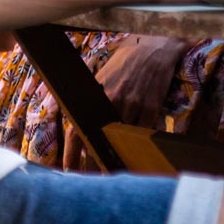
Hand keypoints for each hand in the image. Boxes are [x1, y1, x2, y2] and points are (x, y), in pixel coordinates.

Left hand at [61, 33, 194, 170]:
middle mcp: (111, 101)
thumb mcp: (101, 78)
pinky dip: (139, 144)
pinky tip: (137, 152)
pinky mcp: (151, 106)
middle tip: (93, 175)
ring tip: (115, 166)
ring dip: (118, 155)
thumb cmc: (125, 63)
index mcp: (94, 95)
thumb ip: (92, 102)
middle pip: (100, 142)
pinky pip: (143, 134)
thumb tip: (78, 128)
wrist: (154, 48)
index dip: (72, 155)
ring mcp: (133, 104)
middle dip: (95, 162)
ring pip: (122, 141)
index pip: (77, 132)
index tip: (69, 171)